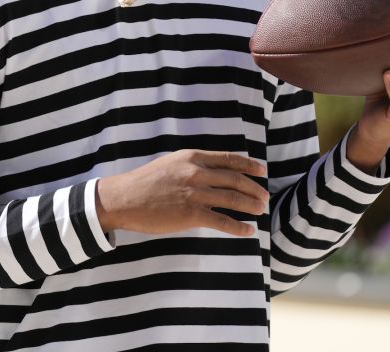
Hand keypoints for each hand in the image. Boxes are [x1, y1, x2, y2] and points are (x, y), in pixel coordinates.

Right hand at [95, 150, 268, 236]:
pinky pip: (222, 221)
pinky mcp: (191, 214)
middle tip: (265, 196)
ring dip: (251, 205)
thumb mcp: (172, 163)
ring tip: (261, 210)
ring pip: (233, 199)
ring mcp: (195, 193)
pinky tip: (248, 230)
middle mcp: (196, 173)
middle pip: (235, 179)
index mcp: (193, 157)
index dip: (249, 165)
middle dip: (254, 188)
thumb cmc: (147, 182)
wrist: (125, 198)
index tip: (262, 171)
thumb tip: (217, 172)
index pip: (229, 159)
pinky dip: (238, 227)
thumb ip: (194, 165)